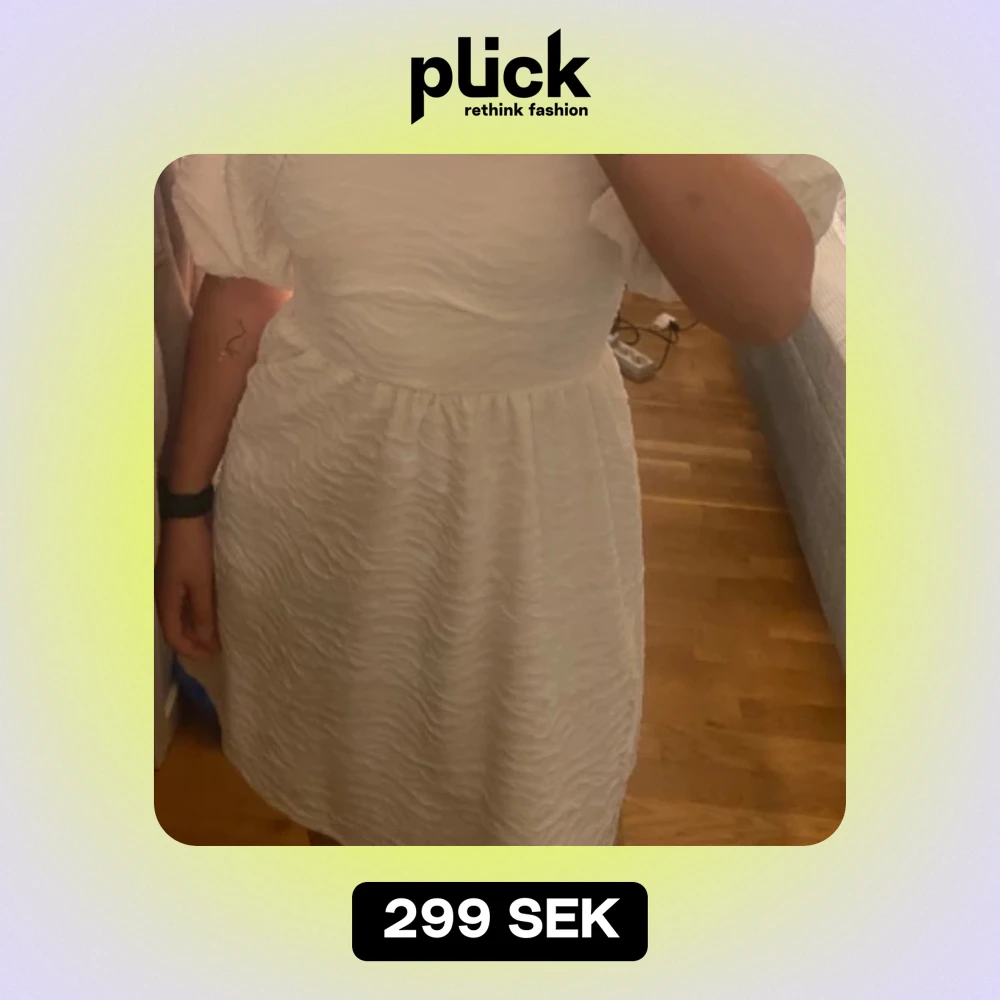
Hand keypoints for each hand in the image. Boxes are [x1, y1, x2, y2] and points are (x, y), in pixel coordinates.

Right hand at [155, 516, 219, 658]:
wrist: (187, 517)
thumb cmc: (193, 550)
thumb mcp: (201, 583)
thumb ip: (201, 613)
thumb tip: (202, 639)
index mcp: (165, 601)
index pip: (174, 636)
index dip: (191, 650)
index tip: (212, 656)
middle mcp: (164, 596)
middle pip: (176, 628)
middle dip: (195, 641)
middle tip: (217, 648)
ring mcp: (170, 586)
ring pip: (181, 615)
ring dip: (197, 627)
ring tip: (217, 634)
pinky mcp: (179, 576)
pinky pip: (185, 602)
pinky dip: (197, 612)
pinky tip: (211, 613)